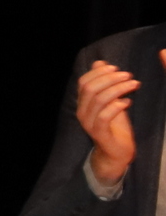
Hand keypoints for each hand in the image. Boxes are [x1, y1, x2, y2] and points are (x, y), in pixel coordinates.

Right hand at [78, 57, 152, 184]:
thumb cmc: (115, 126)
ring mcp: (89, 124)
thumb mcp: (110, 101)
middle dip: (111, 78)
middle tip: (129, 76)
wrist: (115, 153)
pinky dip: (117, 106)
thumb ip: (104, 84)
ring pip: (99, 99)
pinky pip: (104, 117)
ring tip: (134, 85)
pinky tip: (128, 102)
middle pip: (90, 88)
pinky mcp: (100, 134)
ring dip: (118, 89)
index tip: (117, 68)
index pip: (83, 82)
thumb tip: (99, 63)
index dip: (99, 72)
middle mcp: (82, 113)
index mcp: (83, 104)